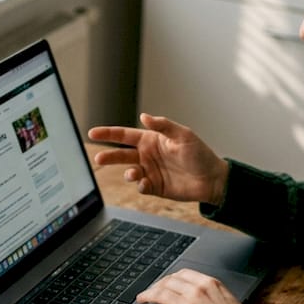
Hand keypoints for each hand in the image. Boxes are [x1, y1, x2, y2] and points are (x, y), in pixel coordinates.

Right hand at [88, 113, 229, 205]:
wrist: (212, 179)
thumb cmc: (200, 154)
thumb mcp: (183, 135)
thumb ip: (162, 125)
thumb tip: (143, 116)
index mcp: (151, 140)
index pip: (125, 135)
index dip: (108, 134)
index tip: (92, 132)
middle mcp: (147, 155)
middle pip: (121, 155)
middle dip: (109, 156)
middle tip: (98, 158)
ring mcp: (150, 171)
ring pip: (129, 172)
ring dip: (128, 173)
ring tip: (134, 174)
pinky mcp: (155, 187)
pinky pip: (141, 186)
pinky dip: (140, 185)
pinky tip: (146, 183)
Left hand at [129, 268, 251, 303]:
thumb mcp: (228, 300)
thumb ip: (212, 294)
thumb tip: (201, 296)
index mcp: (209, 283)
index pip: (183, 274)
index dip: (170, 278)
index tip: (165, 282)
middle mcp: (196, 291)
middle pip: (168, 282)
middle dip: (157, 286)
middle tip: (150, 291)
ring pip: (160, 294)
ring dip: (147, 295)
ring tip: (141, 299)